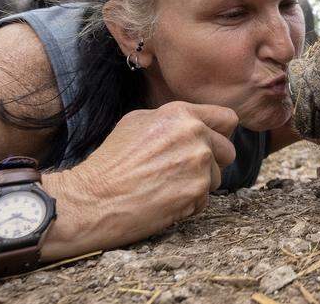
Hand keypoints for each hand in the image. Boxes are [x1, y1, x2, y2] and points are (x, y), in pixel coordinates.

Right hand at [42, 101, 237, 257]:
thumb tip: (199, 123)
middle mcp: (195, 135)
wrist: (91, 199)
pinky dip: (189, 204)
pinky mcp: (197, 192)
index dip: (219, 133)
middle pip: (228, 150)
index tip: (210, 143)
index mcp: (181, 114)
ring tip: (166, 186)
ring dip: (198, 184)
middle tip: (184, 171)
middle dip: (212, 162)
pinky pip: (205, 200)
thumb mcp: (137, 122)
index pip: (227, 118)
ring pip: (217, 177)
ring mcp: (198, 164)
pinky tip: (163, 201)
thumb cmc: (110, 162)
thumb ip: (174, 120)